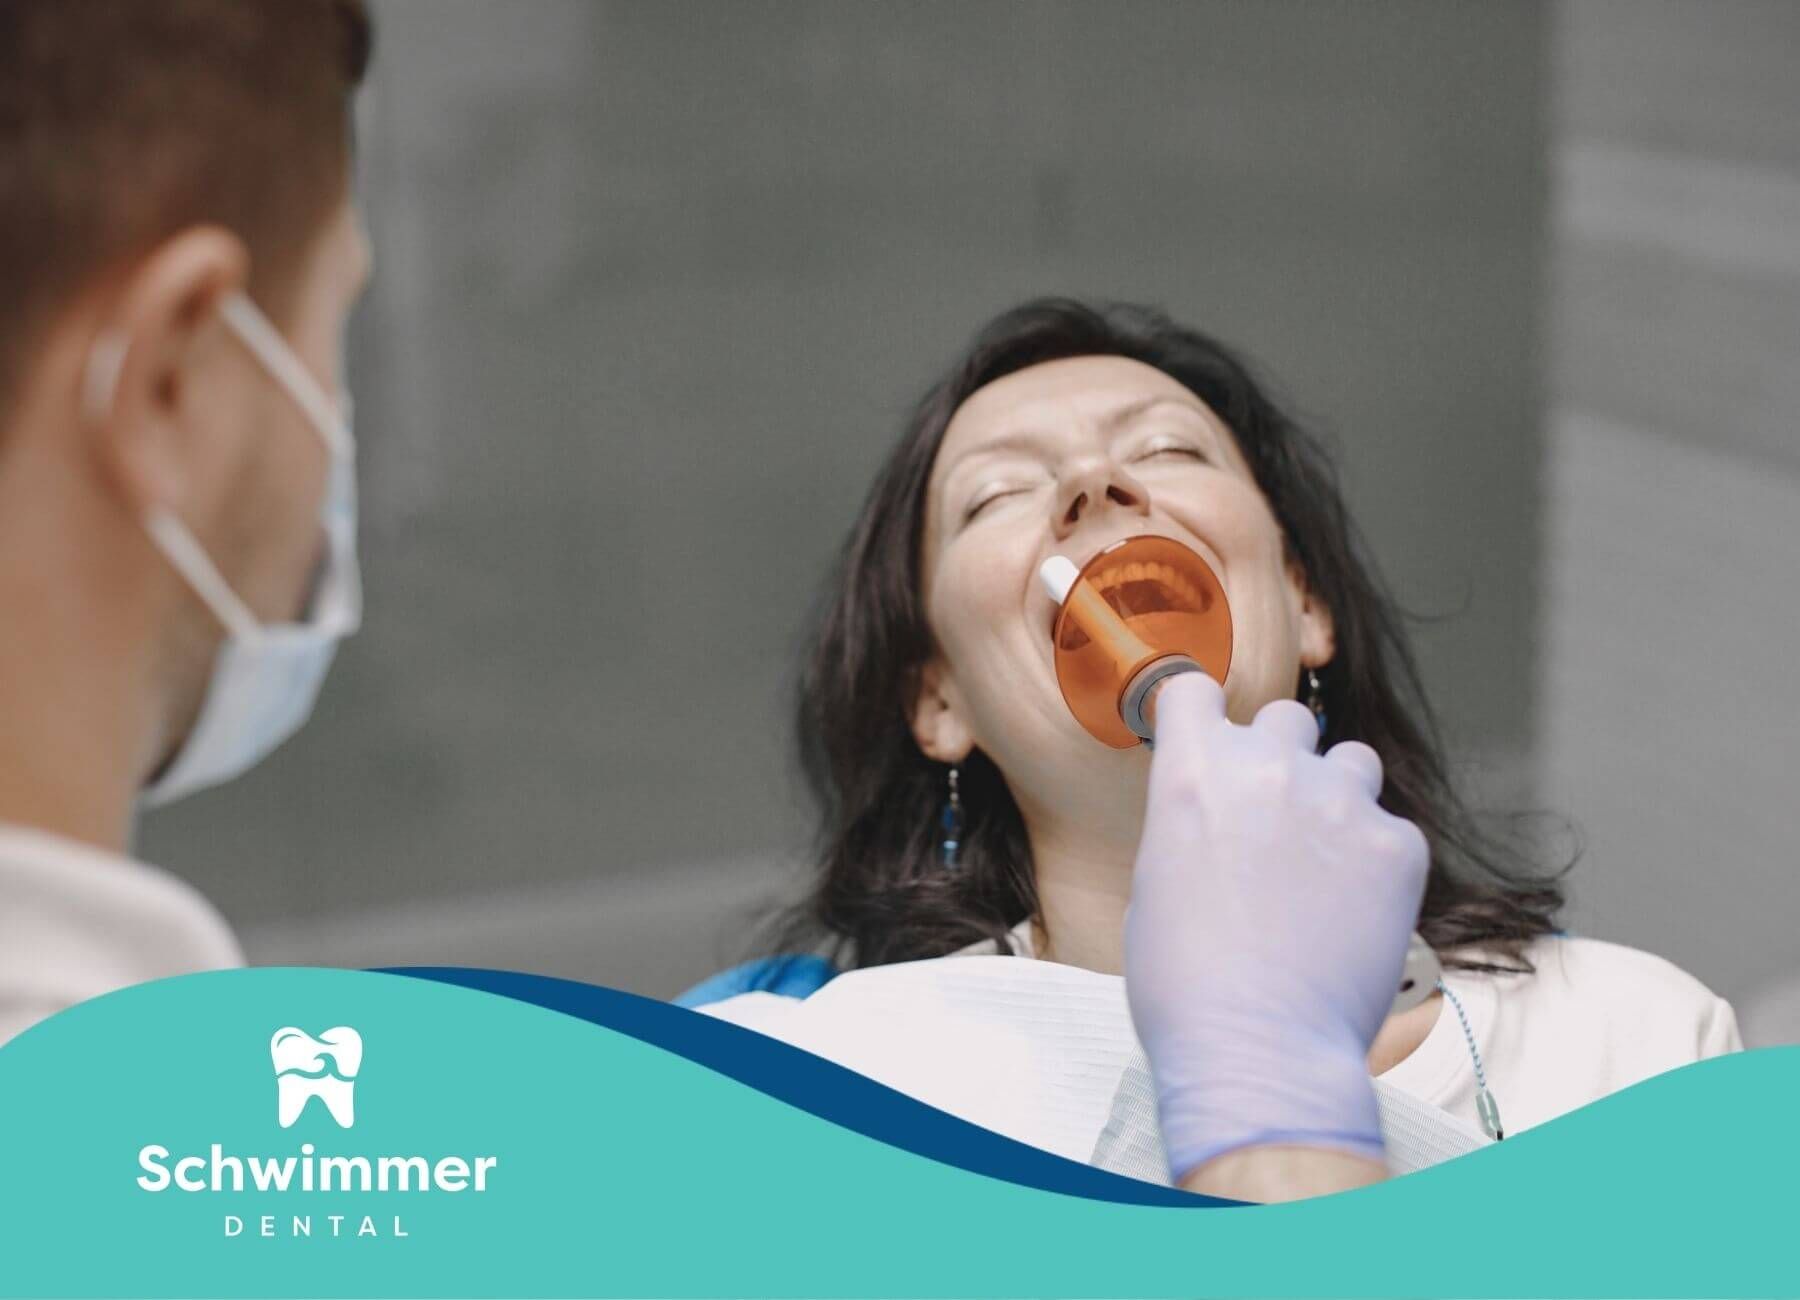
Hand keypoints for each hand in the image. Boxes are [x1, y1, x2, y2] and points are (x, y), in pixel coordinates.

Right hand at [1123, 672, 1429, 1181]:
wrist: (1257, 1049)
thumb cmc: (1185, 985)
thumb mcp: (1153, 882)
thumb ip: (1191, 821)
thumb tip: (1219, 815)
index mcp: (1195, 772)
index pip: (1195, 691)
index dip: (1200, 717)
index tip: (1207, 736)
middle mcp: (1269, 769)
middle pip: (1285, 718)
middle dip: (1277, 758)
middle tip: (1271, 819)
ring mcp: (1341, 803)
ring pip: (1351, 762)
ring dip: (1335, 796)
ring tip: (1322, 863)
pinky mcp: (1397, 847)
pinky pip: (1390, 830)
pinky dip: (1374, 862)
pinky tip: (1352, 912)